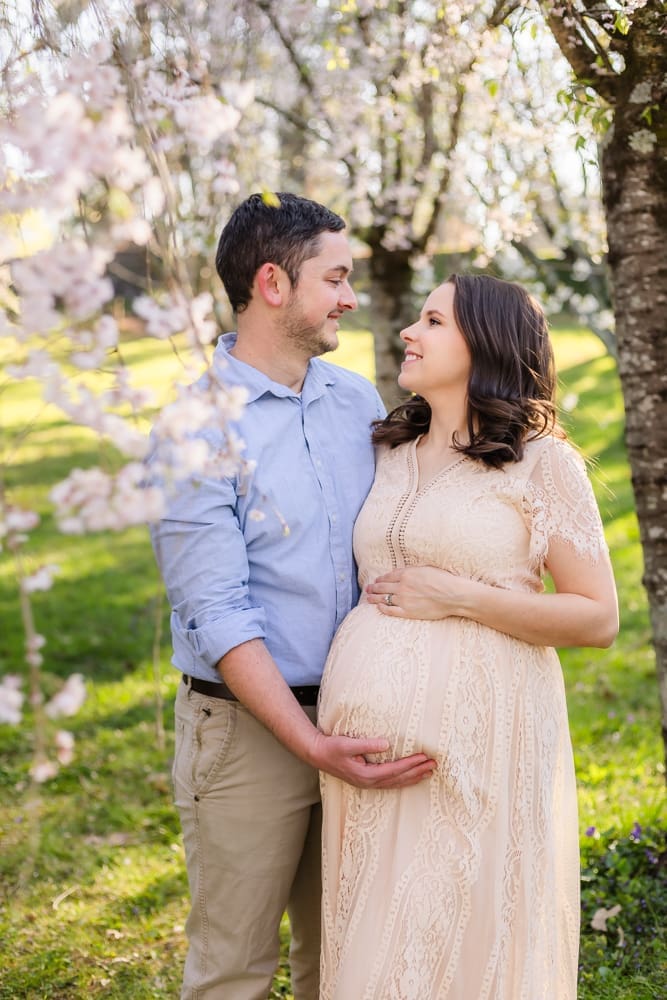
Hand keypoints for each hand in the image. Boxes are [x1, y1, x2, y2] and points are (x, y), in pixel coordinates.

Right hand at [309, 731, 435, 788]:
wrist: (317, 754)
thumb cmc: (331, 748)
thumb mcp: (348, 744)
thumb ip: (367, 745)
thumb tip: (386, 744)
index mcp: (367, 774)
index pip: (395, 770)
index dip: (411, 764)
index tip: (424, 757)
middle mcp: (369, 782)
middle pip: (399, 779)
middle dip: (417, 772)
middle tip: (434, 765)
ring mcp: (368, 783)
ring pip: (396, 783)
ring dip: (413, 777)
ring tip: (428, 773)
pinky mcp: (366, 780)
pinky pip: (390, 782)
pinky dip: (402, 779)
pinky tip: (409, 777)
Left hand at [365, 566, 463, 618]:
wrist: (453, 595)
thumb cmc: (443, 580)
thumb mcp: (426, 569)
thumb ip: (411, 571)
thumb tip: (403, 573)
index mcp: (406, 574)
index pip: (387, 576)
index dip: (380, 579)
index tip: (376, 580)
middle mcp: (402, 586)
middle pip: (382, 587)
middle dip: (373, 588)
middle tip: (367, 589)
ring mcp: (404, 600)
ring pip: (383, 598)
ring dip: (374, 598)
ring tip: (368, 598)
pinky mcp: (408, 612)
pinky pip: (390, 610)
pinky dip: (383, 608)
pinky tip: (379, 607)